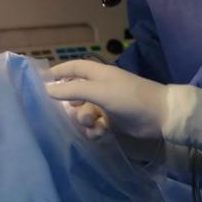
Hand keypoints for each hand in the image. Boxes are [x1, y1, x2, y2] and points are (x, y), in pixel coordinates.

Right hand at [45, 60, 168, 139]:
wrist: (160, 117)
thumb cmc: (130, 97)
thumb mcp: (99, 91)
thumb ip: (72, 90)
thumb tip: (48, 90)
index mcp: (98, 74)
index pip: (73, 68)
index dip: (58, 72)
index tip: (41, 82)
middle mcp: (99, 88)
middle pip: (74, 95)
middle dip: (72, 105)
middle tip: (76, 112)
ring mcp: (105, 106)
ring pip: (82, 114)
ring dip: (84, 120)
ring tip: (94, 124)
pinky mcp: (111, 123)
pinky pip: (93, 127)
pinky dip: (94, 131)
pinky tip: (102, 133)